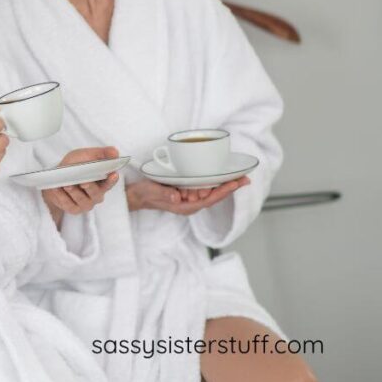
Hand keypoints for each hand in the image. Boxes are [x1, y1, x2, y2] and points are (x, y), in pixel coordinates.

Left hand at [42, 146, 120, 218]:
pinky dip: (62, 196)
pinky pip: (69, 204)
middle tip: (84, 182)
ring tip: (66, 184)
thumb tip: (115, 152)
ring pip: (82, 200)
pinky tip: (57, 188)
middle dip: (90, 187)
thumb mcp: (86, 155)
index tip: (113, 174)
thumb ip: (101, 153)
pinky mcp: (73, 209)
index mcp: (102, 182)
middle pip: (96, 193)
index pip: (110, 182)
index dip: (112, 179)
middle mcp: (97, 195)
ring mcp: (86, 203)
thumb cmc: (74, 165)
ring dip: (74, 192)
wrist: (56, 176)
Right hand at [126, 176, 249, 214]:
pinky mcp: (185, 191)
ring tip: (238, 176)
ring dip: (223, 184)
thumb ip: (164, 194)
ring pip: (210, 191)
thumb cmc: (144, 195)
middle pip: (214, 196)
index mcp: (185, 207)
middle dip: (229, 187)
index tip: (236, 184)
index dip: (224, 192)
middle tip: (245, 178)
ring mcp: (188, 198)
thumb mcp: (152, 192)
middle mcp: (190, 203)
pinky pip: (203, 187)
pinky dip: (213, 181)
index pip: (209, 200)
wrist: (136, 196)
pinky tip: (219, 175)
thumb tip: (177, 196)